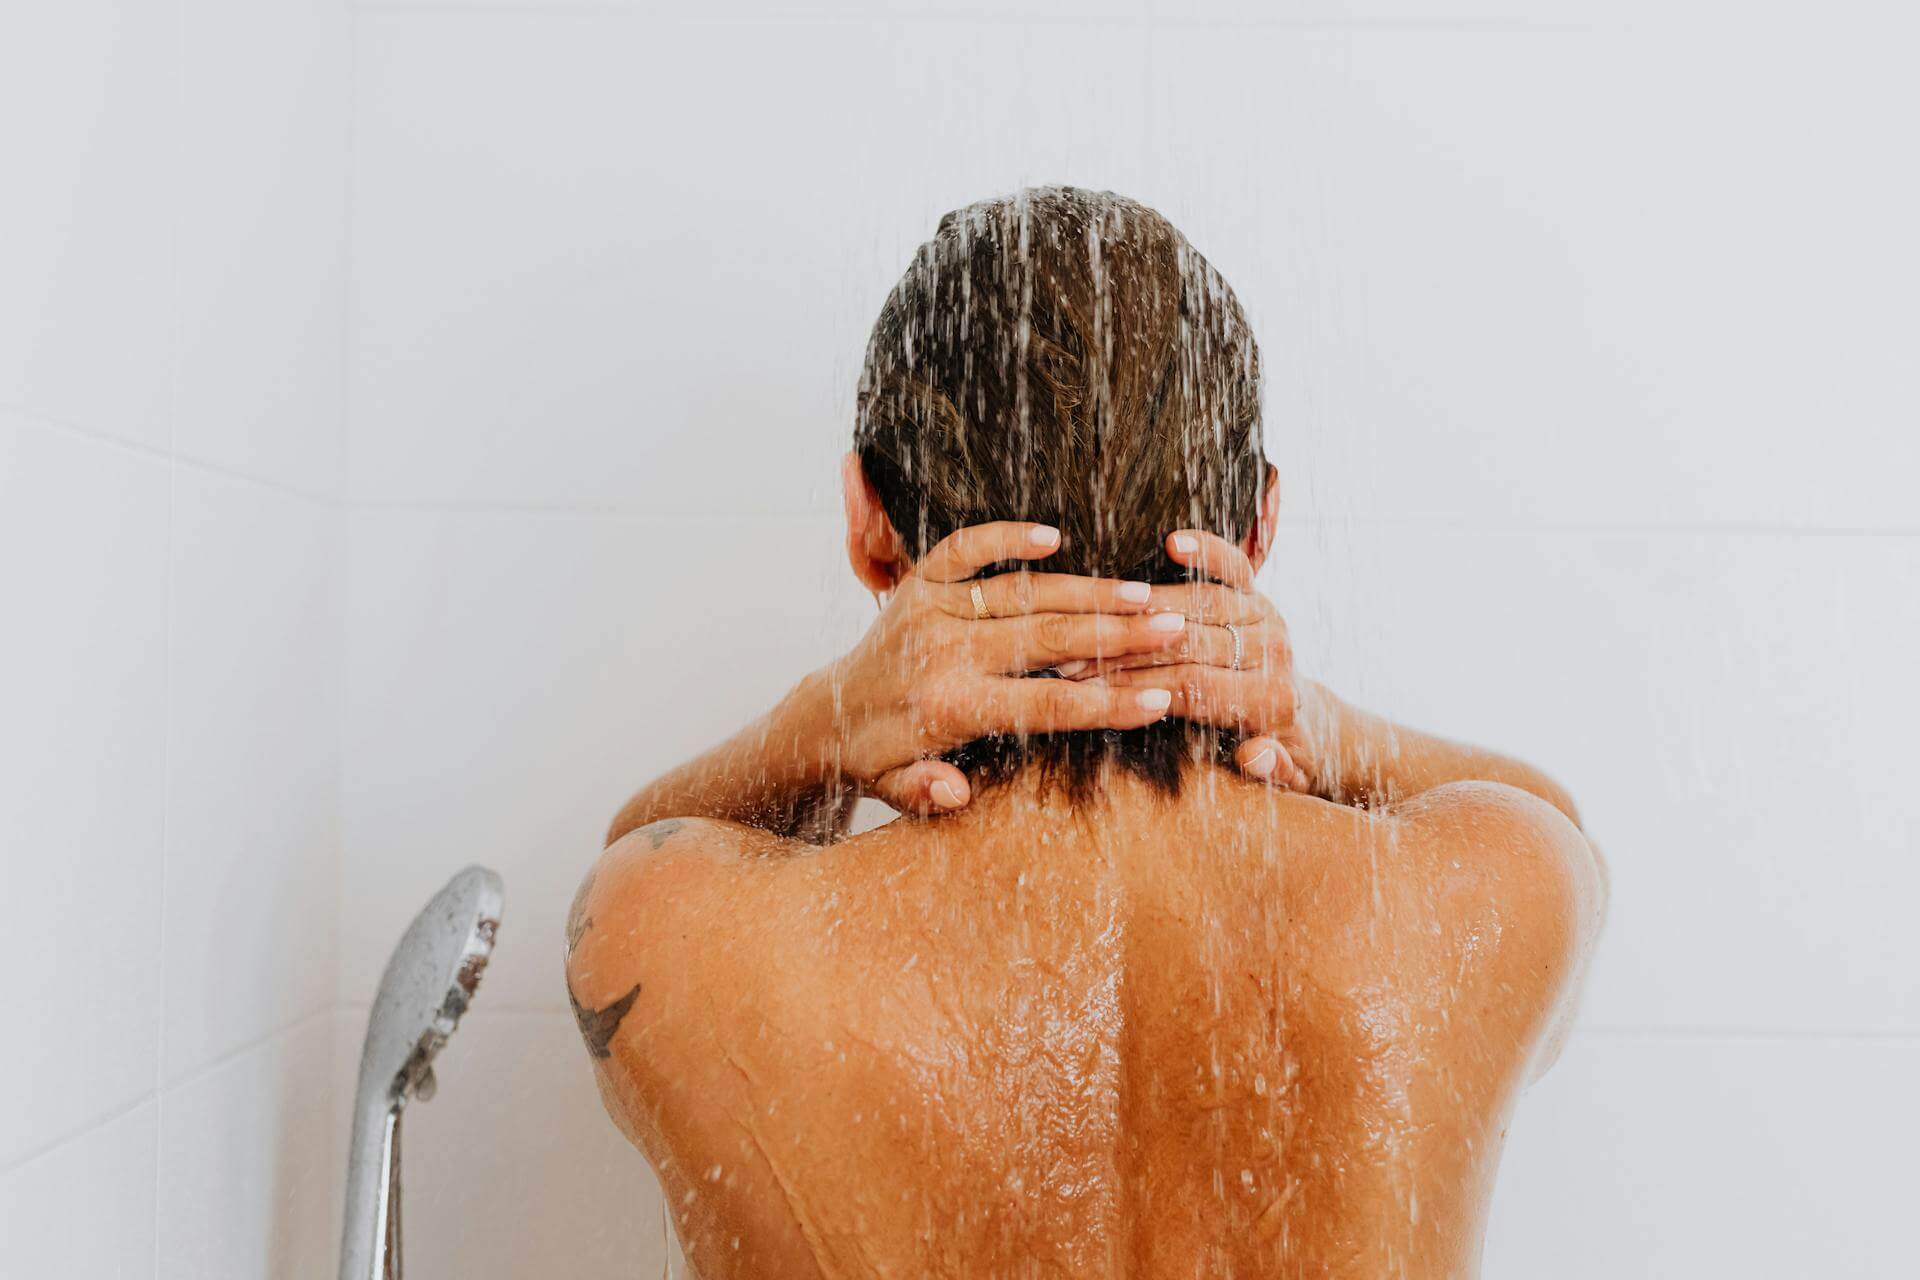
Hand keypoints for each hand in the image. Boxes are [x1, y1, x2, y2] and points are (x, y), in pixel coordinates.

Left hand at [818, 521, 1191, 813]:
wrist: (825, 715)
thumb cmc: (881, 759)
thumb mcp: (900, 794)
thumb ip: (930, 793)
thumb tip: (958, 794)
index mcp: (949, 708)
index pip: (1045, 706)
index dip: (1105, 705)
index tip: (1160, 699)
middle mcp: (943, 653)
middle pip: (1048, 640)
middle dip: (1117, 634)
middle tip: (1175, 626)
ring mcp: (931, 611)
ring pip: (1023, 593)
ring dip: (1087, 590)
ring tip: (1145, 591)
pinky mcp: (918, 582)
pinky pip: (965, 549)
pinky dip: (1005, 536)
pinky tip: (1054, 535)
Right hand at [1080, 530, 1315, 791]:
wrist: (1306, 725)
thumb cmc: (1276, 757)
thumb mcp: (1280, 775)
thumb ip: (1270, 769)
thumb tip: (1256, 754)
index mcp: (1270, 701)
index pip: (1192, 688)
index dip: (1136, 686)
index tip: (1086, 690)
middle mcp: (1272, 653)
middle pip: (1189, 643)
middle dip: (1127, 649)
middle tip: (1070, 654)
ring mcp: (1266, 619)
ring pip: (1201, 603)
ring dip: (1142, 608)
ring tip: (1091, 615)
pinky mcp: (1258, 595)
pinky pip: (1233, 567)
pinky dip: (1207, 552)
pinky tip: (1173, 542)